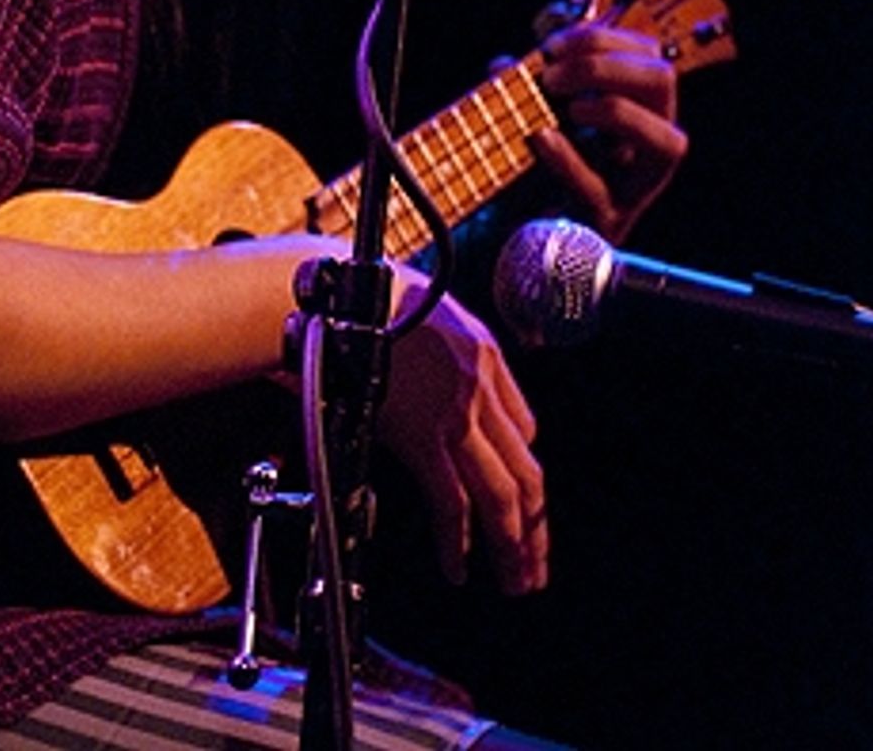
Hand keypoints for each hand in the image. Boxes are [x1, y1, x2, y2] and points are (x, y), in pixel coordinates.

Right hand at [379, 277, 546, 593]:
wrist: (337, 294)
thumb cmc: (370, 301)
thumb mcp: (432, 315)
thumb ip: (453, 358)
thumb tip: (449, 402)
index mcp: (486, 355)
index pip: (524, 428)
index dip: (522, 472)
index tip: (521, 502)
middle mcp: (482, 386)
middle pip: (526, 472)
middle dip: (535, 528)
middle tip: (535, 567)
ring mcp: (456, 413)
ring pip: (502, 494)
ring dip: (512, 545)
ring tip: (514, 579)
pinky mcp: (424, 436)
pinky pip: (453, 501)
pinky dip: (459, 541)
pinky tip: (458, 566)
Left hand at [529, 21, 687, 242]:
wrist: (510, 235)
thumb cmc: (529, 167)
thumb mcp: (528, 112)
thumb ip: (522, 85)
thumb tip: (506, 64)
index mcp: (636, 108)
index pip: (646, 53)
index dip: (602, 38)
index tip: (550, 46)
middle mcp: (647, 145)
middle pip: (662, 82)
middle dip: (607, 67)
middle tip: (553, 77)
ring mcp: (634, 187)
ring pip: (667, 143)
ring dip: (615, 111)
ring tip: (569, 109)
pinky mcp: (607, 224)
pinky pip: (601, 191)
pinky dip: (569, 160)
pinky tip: (541, 139)